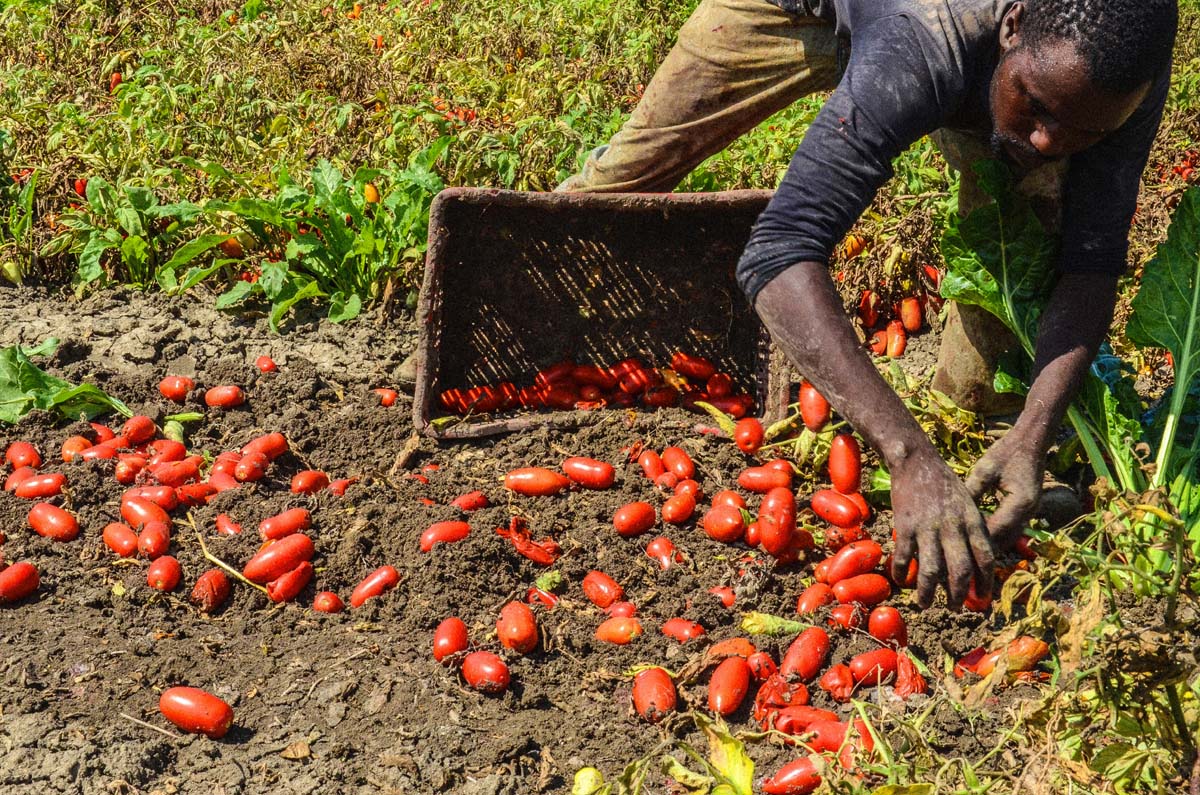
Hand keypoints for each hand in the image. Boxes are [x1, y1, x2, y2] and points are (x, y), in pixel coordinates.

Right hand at [890, 450, 994, 608]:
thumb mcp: (967, 502)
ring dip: (929, 592)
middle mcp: (953, 527)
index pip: (985, 558)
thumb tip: (974, 561)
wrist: (916, 460)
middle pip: (960, 570)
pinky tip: (902, 581)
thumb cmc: (943, 483)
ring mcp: (928, 527)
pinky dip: (903, 573)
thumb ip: (971, 529)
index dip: (985, 582)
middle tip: (954, 608)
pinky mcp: (905, 526)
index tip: (981, 598)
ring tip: (927, 605)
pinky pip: (905, 558)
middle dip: (958, 594)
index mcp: (972, 520)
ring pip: (932, 570)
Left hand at [966, 429, 1044, 546]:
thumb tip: (953, 512)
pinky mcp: (1027, 510)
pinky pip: (1012, 529)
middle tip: (960, 553)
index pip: (997, 528)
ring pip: (1010, 537)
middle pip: (1005, 539)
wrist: (1031, 442)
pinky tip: (978, 536)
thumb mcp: (985, 469)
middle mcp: (1029, 511)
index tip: (957, 545)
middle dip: (984, 547)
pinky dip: (997, 534)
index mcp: (1020, 502)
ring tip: (967, 549)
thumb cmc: (1007, 452)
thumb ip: (972, 490)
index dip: (977, 539)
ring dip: (992, 543)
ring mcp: (1030, 512)